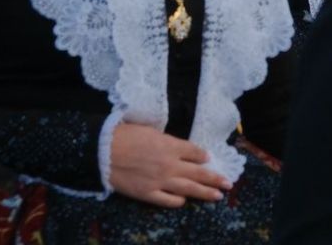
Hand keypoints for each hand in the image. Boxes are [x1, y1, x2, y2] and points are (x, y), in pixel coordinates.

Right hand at [108, 122, 229, 206]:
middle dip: (215, 178)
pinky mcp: (147, 193)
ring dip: (205, 192)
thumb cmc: (125, 135)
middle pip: (199, 173)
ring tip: (218, 196)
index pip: (196, 152)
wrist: (102, 151)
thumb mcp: (152, 131)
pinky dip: (178, 201)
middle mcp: (170, 165)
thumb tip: (178, 147)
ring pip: (189, 188)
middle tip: (229, 184)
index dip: (204, 156)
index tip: (210, 159)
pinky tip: (184, 201)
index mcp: (172, 146)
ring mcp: (159, 181)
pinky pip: (167, 200)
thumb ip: (167, 141)